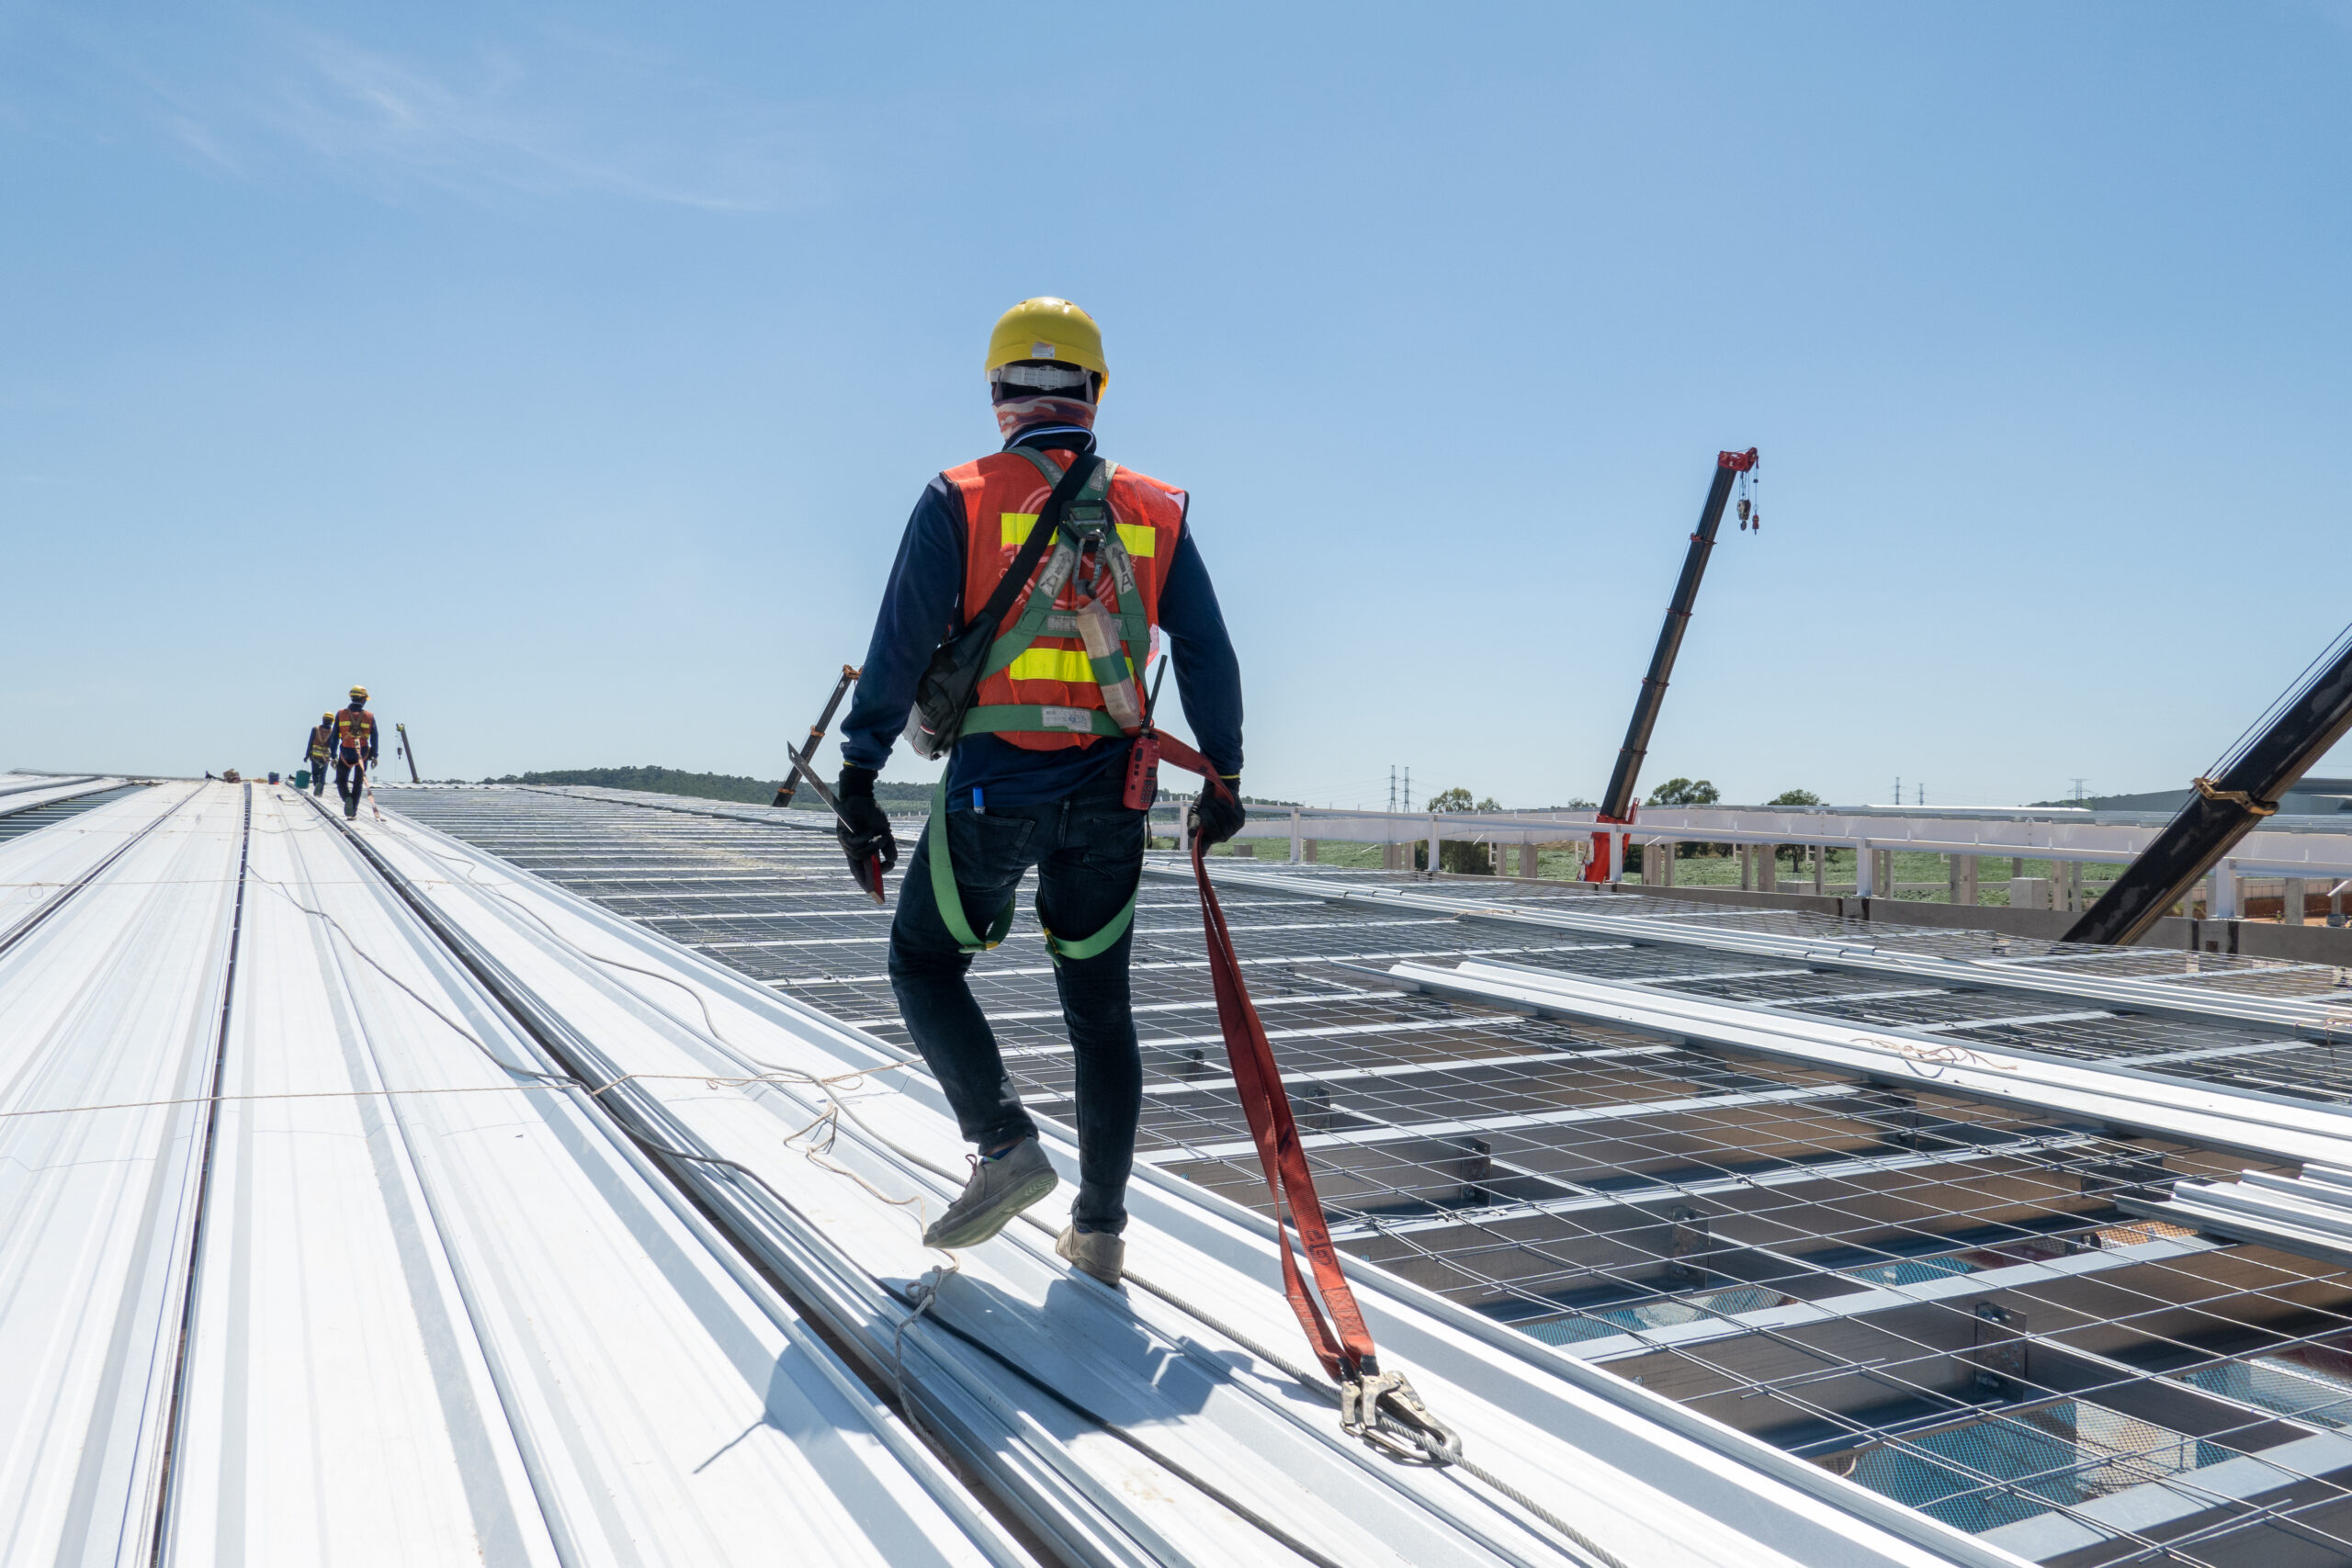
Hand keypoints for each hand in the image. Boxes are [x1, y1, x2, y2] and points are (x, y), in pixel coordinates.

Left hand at [835, 766, 897, 885]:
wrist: (863, 798)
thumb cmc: (871, 815)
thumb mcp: (884, 832)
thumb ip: (888, 847)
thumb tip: (893, 860)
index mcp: (859, 850)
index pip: (859, 871)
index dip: (864, 882)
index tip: (874, 892)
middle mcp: (850, 848)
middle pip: (859, 867)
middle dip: (874, 869)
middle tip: (888, 866)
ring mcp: (845, 842)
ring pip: (859, 854)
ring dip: (874, 846)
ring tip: (881, 835)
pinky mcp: (841, 833)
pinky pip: (854, 843)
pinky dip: (865, 838)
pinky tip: (870, 830)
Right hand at [1190, 777, 1246, 847]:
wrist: (1218, 791)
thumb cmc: (1205, 804)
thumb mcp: (1195, 812)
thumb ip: (1193, 822)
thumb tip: (1192, 834)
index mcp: (1207, 836)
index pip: (1204, 846)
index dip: (1203, 850)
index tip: (1201, 854)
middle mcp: (1220, 837)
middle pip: (1216, 833)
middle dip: (1210, 818)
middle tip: (1206, 806)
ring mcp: (1231, 831)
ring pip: (1225, 824)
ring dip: (1217, 810)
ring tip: (1214, 802)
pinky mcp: (1240, 822)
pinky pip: (1233, 816)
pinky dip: (1226, 807)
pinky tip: (1222, 802)